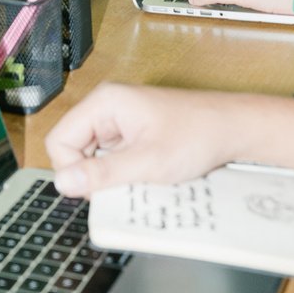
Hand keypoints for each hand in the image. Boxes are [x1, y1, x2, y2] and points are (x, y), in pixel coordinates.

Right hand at [44, 83, 293, 195]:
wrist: (234, 128)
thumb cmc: (197, 135)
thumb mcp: (147, 163)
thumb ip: (102, 174)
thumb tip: (62, 182)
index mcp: (104, 103)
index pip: (59, 140)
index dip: (71, 170)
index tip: (97, 189)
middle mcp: (107, 106)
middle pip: (73, 147)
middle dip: (92, 173)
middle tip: (122, 186)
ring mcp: (120, 118)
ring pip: (93, 155)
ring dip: (109, 174)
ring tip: (138, 179)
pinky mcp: (133, 131)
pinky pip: (112, 156)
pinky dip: (123, 171)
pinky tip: (145, 175)